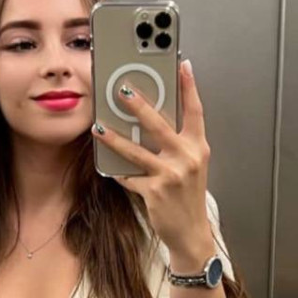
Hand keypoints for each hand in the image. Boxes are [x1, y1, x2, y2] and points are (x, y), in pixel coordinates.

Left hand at [91, 58, 210, 251]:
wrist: (190, 231)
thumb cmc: (188, 196)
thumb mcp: (191, 165)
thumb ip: (178, 143)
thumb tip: (152, 122)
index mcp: (198, 147)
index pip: (195, 111)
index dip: (189, 87)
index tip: (182, 65)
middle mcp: (186, 158)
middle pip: (159, 124)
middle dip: (138, 105)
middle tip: (122, 90)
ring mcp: (170, 175)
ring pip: (136, 150)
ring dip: (114, 138)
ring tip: (99, 127)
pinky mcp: (154, 191)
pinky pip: (129, 176)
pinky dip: (118, 171)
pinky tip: (106, 165)